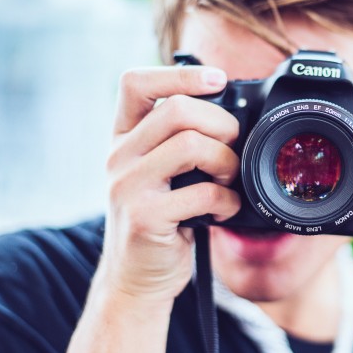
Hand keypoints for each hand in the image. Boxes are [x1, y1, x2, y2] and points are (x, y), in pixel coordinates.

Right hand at [96, 65, 240, 305]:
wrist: (136, 279)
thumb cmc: (162, 220)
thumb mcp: (161, 172)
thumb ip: (179, 140)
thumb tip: (234, 113)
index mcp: (122, 138)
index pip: (135, 82)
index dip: (179, 73)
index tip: (218, 79)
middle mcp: (118, 156)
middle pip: (177, 110)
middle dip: (221, 124)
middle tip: (233, 148)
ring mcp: (127, 186)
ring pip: (191, 145)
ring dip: (226, 162)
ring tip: (228, 181)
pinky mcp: (144, 218)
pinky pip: (202, 193)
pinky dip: (227, 202)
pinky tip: (223, 212)